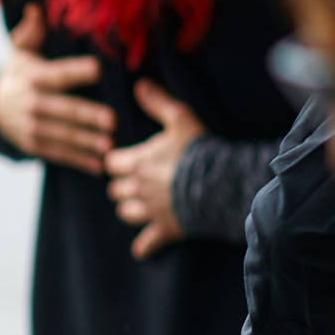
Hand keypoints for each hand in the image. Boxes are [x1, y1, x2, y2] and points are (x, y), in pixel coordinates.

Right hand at [0, 4, 113, 174]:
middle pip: (63, 109)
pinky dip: (77, 161)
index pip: (57, 74)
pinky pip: (57, 153)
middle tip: (112, 120)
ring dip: (86, 142)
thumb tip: (35, 10)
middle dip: (86, 116)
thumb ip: (31, 32)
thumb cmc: (20, 72)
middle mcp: (31, 103)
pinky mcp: (33, 145)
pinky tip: (97, 165)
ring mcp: (31, 127)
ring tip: (109, 146)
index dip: (76, 71)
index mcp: (33, 77)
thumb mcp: (21, 51)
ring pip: (62, 135)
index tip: (97, 69)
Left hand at [105, 81, 204, 258]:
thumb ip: (158, 102)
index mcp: (136, 163)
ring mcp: (151, 211)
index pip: (111, 163)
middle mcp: (137, 189)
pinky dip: (145, 246)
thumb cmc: (200, 150)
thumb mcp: (180, 118)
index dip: (117, 160)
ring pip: (125, 213)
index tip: (126, 158)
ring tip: (141, 203)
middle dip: (122, 184)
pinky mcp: (166, 229)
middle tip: (136, 180)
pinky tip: (142, 249)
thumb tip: (140, 85)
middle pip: (115, 189)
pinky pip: (148, 242)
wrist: (223, 184)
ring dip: (130, 208)